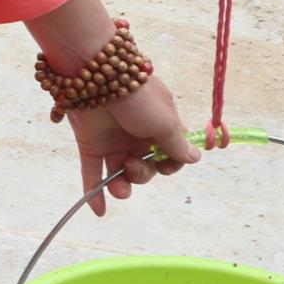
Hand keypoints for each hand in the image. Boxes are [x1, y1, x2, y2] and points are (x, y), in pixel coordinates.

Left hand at [67, 75, 198, 216]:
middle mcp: (136, 134)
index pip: (170, 155)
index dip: (169, 165)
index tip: (166, 164)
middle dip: (143, 174)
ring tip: (118, 189)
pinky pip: (91, 172)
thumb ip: (176, 143)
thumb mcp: (164, 120)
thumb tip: (194, 158)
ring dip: (121, 187)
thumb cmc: (136, 94)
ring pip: (119, 173)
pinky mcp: (89, 143)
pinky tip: (99, 211)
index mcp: (159, 125)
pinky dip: (94, 192)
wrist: (95, 72)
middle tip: (134, 165)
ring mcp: (112, 139)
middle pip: (145, 167)